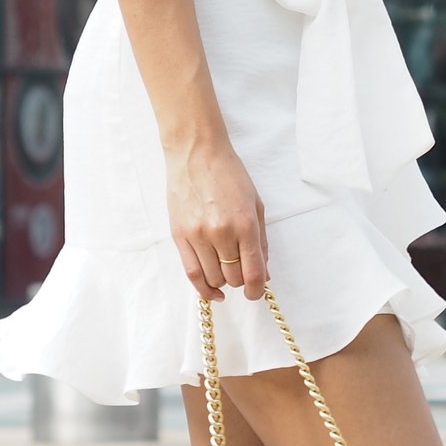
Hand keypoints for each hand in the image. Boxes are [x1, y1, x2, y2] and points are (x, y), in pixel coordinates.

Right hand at [166, 138, 267, 302]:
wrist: (196, 154)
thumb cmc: (229, 175)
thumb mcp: (255, 204)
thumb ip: (261, 242)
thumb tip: (264, 273)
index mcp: (245, 224)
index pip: (253, 272)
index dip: (257, 289)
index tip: (257, 292)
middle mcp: (221, 233)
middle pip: (233, 278)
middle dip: (241, 280)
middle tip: (241, 270)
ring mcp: (198, 235)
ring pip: (213, 278)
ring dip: (223, 280)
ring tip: (225, 268)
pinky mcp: (180, 236)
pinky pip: (191, 273)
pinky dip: (203, 287)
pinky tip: (212, 291)